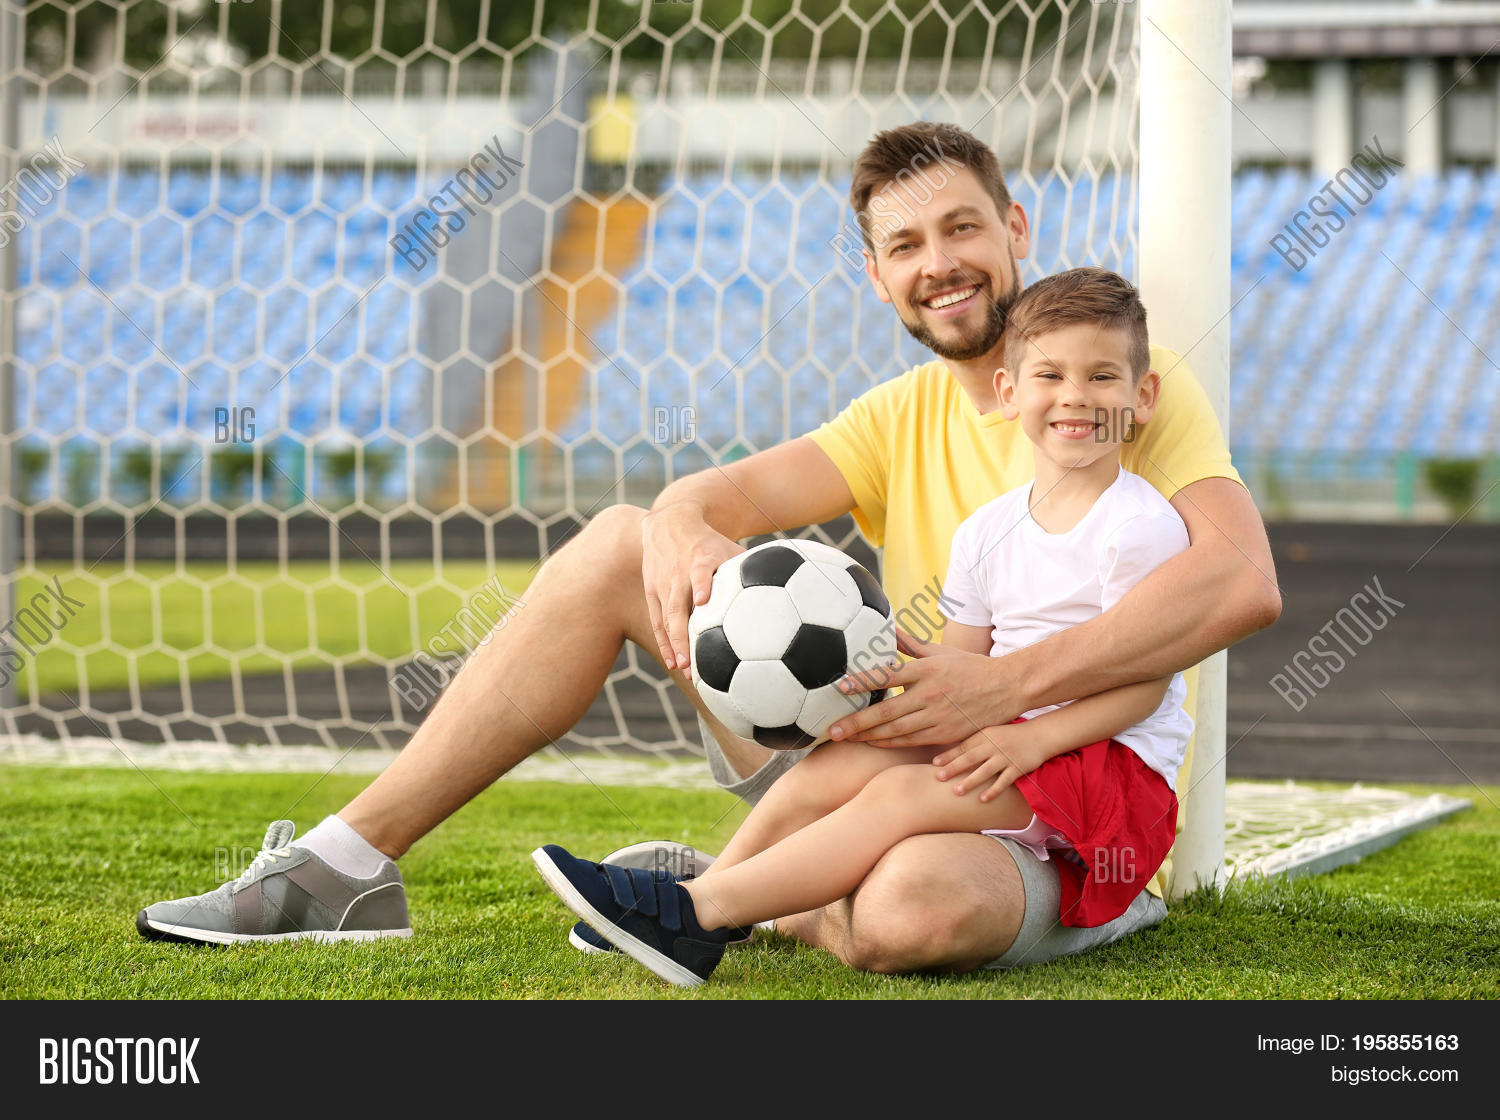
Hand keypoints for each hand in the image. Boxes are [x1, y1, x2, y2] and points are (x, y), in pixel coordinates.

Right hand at [640, 502, 743, 676]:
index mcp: (700, 559)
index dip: (701, 585)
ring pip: (666, 619)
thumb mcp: (728, 547)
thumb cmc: (707, 541)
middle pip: (678, 606)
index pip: (700, 572)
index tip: (702, 601)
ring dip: (674, 645)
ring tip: (685, 669)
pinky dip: (664, 642)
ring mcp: (662, 584)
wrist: (667, 523)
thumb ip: (750, 568)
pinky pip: (657, 621)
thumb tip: (784, 590)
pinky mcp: (652, 592)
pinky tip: (674, 662)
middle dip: (684, 635)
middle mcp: (678, 573)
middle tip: (693, 662)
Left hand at [827, 628, 1021, 746]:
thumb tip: (887, 627)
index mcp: (927, 670)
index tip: (839, 687)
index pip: (888, 676)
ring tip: (845, 738)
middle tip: (832, 730)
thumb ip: (910, 644)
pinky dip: (888, 742)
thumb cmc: (969, 668)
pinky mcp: (945, 733)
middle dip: (856, 722)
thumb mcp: (940, 652)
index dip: (862, 682)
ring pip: (896, 731)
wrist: (1006, 689)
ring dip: (868, 736)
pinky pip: (910, 741)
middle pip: (887, 711)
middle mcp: (930, 695)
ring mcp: (938, 717)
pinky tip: (871, 741)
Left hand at [933, 725, 1044, 801]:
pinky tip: (982, 799)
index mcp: (985, 736)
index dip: (949, 755)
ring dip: (970, 781)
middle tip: (938, 777)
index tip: (934, 764)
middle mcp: (994, 746)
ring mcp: (1006, 757)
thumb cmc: (1011, 735)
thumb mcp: (992, 733)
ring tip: (956, 791)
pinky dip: (993, 790)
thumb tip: (954, 753)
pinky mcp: (1018, 768)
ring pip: (985, 771)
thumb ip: (975, 742)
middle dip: (953, 768)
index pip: (964, 746)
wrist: (1039, 735)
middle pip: (970, 758)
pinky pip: (1003, 781)